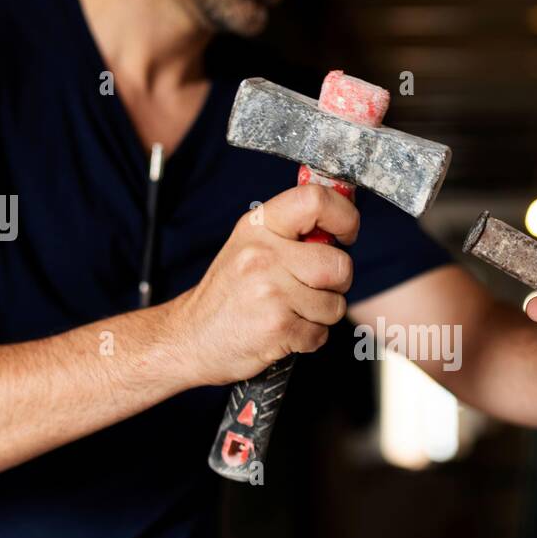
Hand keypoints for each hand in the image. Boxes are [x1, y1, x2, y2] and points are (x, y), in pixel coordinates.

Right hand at [171, 184, 357, 385]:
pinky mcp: (278, 326)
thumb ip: (291, 232)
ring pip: (335, 304)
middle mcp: (263, 254)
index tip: (346, 234)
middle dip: (337, 283)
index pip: (315, 199)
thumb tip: (342, 216)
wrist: (190, 338)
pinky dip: (309, 338)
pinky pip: (321, 334)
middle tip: (311, 288)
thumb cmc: (228, 294)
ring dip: (321, 315)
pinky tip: (283, 331)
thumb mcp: (249, 246)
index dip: (345, 216)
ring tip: (289, 311)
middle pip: (339, 264)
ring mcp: (270, 291)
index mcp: (259, 226)